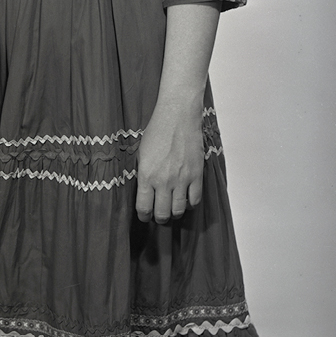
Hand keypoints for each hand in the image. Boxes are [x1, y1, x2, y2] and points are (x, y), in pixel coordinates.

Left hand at [135, 105, 203, 224]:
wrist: (177, 118)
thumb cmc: (156, 131)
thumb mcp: (141, 152)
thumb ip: (142, 173)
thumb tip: (142, 190)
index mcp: (146, 175)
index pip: (144, 206)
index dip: (143, 216)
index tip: (144, 216)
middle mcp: (164, 181)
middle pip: (162, 213)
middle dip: (159, 218)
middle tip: (158, 216)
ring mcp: (182, 180)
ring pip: (179, 210)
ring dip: (174, 213)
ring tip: (171, 210)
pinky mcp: (196, 176)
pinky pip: (195, 201)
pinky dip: (190, 205)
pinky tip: (185, 200)